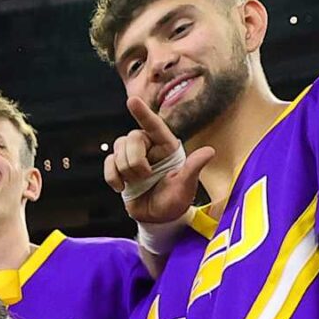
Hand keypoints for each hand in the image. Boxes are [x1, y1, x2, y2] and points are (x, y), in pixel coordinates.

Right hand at [105, 95, 215, 227]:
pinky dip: (112, 177)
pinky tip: (121, 188)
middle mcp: (149, 147)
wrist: (157, 218)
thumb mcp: (186, 186)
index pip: (154, 125)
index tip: (132, 100)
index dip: (143, 113)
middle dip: (134, 160)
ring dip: (125, 169)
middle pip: (131, 138)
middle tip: (146, 176)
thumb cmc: (175, 200)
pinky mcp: (119, 168)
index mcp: (166, 146)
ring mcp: (132, 156)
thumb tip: (210, 152)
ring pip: (118, 149)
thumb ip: (194, 168)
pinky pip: (108, 163)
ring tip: (137, 183)